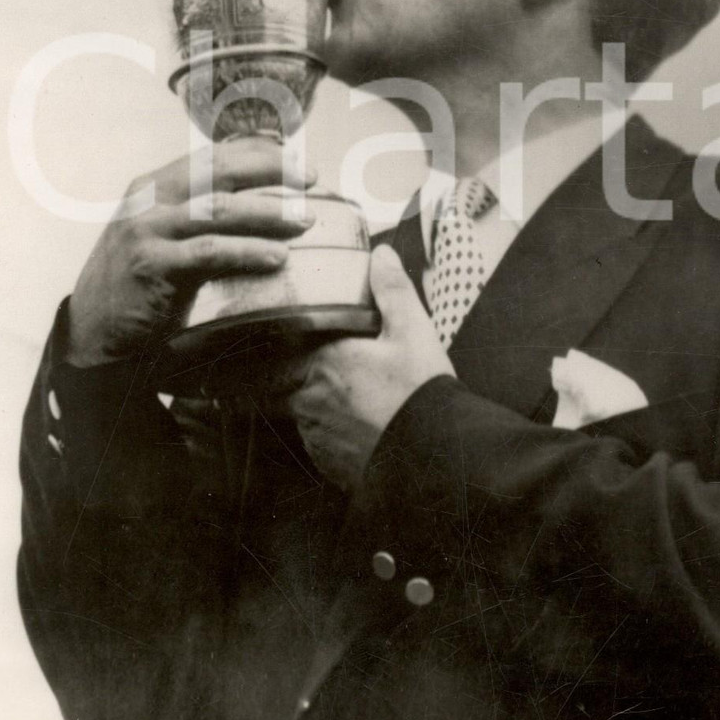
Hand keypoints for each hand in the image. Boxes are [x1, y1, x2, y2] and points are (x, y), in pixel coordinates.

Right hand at [65, 139, 314, 368]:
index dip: (261, 153)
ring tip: (305, 220)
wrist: (94, 329)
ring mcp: (147, 230)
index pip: (214, 155)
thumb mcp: (163, 235)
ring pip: (217, 208)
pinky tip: (277, 257)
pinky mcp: (150, 265)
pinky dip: (247, 252)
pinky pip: (209, 252)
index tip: (301, 162)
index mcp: (155, 185)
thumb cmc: (141, 282)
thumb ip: (198, 214)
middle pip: (219, 170)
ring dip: (267, 211)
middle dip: (271, 168)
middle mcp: (149, 199)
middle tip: (311, 179)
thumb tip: (263, 200)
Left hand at [287, 243, 454, 489]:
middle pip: (291, 381)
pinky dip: (333, 435)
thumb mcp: (412, 330)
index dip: (293, 346)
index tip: (304, 346)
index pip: (285, 348)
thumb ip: (391, 288)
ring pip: (304, 412)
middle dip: (308, 375)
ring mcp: (315, 435)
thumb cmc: (421, 391)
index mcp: (323, 361)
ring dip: (320, 405)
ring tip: (355, 402)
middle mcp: (308, 399)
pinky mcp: (327, 465)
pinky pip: (319, 443)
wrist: (434, 456)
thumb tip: (380, 254)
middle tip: (342, 372)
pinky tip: (360, 429)